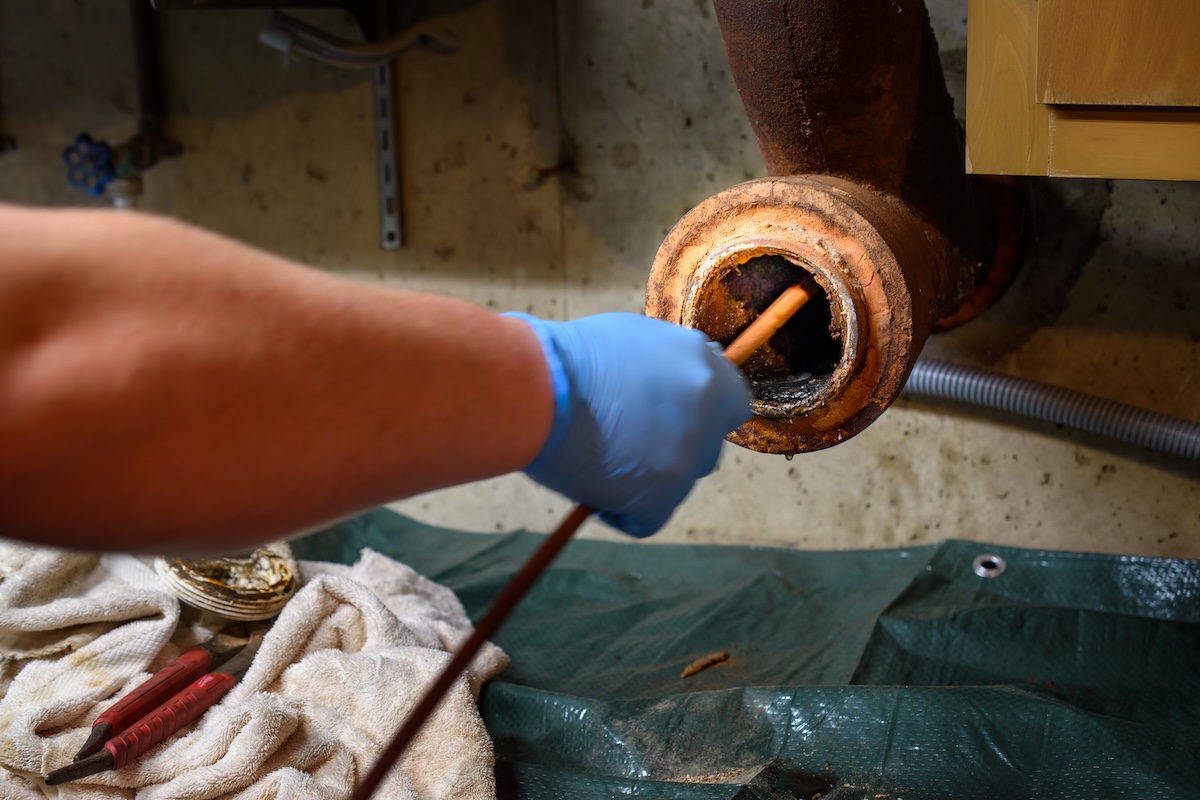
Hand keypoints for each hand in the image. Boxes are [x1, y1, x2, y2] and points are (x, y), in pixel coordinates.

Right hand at [507, 312, 750, 536]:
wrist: (538, 388)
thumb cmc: (569, 359)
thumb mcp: (634, 342)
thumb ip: (666, 367)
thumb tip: (670, 386)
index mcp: (702, 363)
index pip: (731, 402)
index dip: (701, 415)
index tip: (671, 419)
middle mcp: (706, 406)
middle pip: (706, 447)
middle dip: (673, 449)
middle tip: (627, 442)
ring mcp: (687, 453)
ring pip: (676, 484)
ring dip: (646, 479)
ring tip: (598, 458)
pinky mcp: (662, 495)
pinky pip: (647, 519)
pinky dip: (621, 512)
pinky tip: (592, 485)